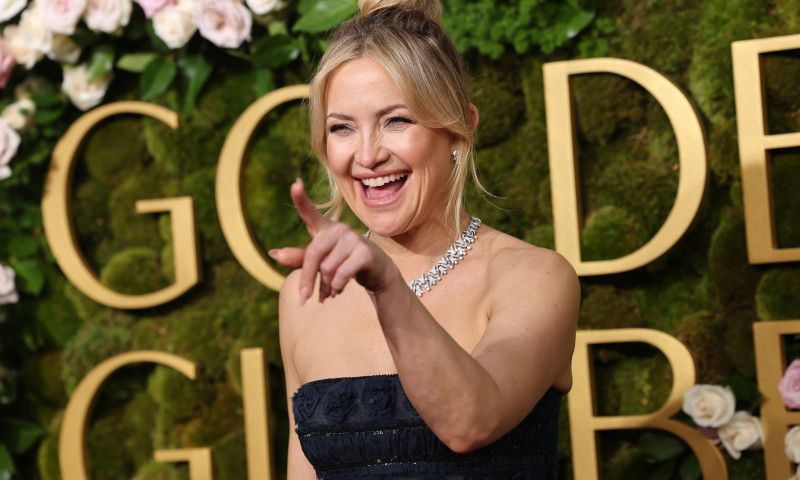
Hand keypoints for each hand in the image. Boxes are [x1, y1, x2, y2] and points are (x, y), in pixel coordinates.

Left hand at [268, 179, 391, 304]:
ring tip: (331, 291)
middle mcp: (338, 229)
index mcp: (324, 229)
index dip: (301, 199)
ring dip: (326, 286)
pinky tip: (338, 291)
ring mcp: (353, 239)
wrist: (377, 273)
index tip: (295, 183)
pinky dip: (337, 287)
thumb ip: (300, 259)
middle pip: (313, 254)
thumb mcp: (321, 262)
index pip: (310, 212)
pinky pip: (341, 274)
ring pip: (327, 268)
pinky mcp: (364, 252)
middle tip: (304, 298)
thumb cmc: (344, 264)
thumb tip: (275, 254)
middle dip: (307, 279)